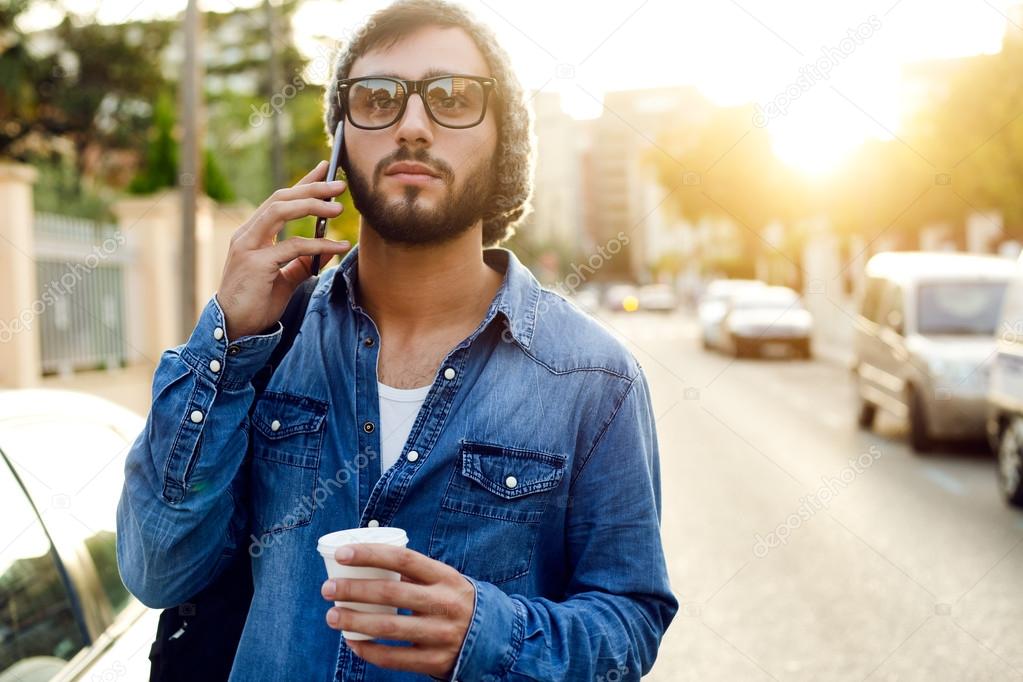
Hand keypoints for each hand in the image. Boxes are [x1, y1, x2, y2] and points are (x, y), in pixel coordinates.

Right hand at [216, 160, 350, 338]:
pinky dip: (317, 243)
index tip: (326, 168)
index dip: (303, 182)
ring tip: (339, 207)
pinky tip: (338, 246)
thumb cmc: (256, 303)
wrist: (235, 329)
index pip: (280, 200)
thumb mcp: (284, 279)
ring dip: (312, 205)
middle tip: (340, 184)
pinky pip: (291, 246)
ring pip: (280, 211)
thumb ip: (302, 262)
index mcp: (253, 234)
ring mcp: (248, 247)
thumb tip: (326, 249)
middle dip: (311, 187)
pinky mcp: (256, 264)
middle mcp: (247, 234)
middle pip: (281, 198)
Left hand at [321, 543, 474, 677]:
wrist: (494, 638)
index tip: (343, 554)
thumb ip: (415, 573)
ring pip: (389, 626)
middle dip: (354, 590)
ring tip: (332, 616)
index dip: (371, 554)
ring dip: (355, 621)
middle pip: (391, 593)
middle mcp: (445, 603)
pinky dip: (370, 651)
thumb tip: (367, 561)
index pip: (404, 559)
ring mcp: (441, 634)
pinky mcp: (436, 660)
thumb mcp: (445, 581)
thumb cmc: (455, 602)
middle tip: (328, 590)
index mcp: (446, 577)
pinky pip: (395, 658)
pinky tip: (353, 642)